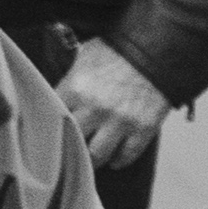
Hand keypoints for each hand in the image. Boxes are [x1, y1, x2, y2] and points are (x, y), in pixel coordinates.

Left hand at [56, 38, 170, 171]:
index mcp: (77, 88)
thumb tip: (54, 98)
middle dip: (69, 146)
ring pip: (98, 155)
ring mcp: (121, 121)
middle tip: (68, 151)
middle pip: (72, 142)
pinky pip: (127, 155)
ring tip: (90, 159)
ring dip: (93, 160)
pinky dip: (119, 160)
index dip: (49, 129)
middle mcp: (96, 108)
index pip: (52, 119)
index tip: (49, 135)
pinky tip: (114, 159)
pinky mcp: (143, 128)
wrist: (158, 48)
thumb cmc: (120, 50)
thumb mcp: (86, 57)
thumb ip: (70, 81)